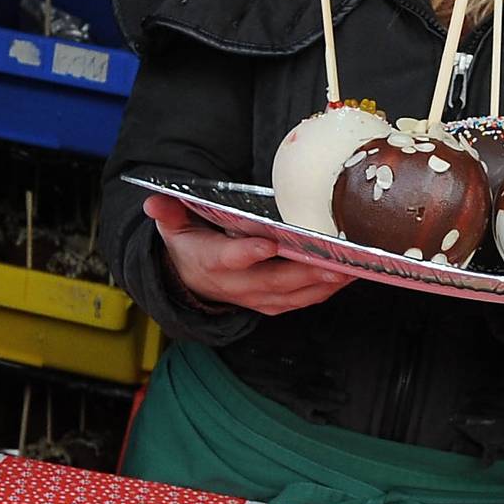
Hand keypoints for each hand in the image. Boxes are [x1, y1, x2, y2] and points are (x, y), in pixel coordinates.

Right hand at [145, 195, 354, 316]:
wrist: (191, 281)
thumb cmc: (190, 245)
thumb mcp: (173, 227)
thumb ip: (168, 212)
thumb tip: (153, 200)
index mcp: (210, 262)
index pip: (229, 259)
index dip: (248, 254)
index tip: (268, 244)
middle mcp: (235, 285)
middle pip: (272, 282)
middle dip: (305, 273)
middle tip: (334, 262)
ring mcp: (255, 297)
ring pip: (291, 295)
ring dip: (322, 284)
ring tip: (349, 269)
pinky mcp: (270, 303)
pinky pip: (299, 301)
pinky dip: (322, 292)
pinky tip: (344, 277)